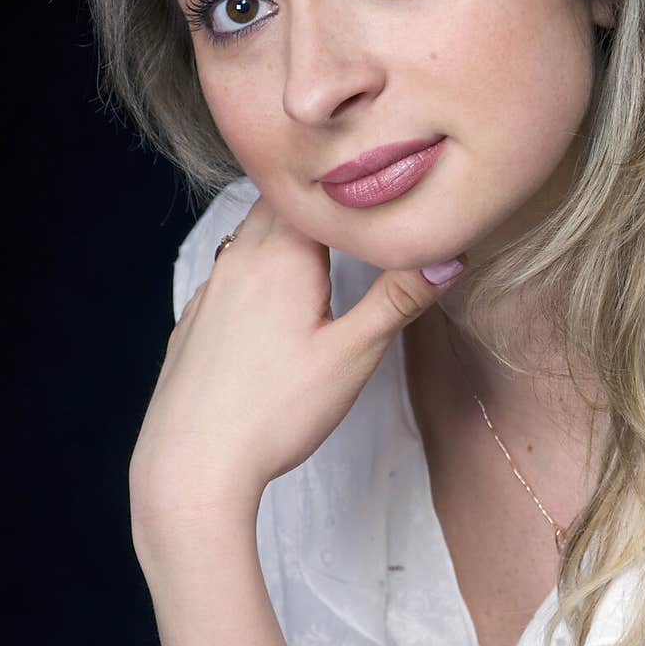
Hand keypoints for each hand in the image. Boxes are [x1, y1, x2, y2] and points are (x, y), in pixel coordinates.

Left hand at [129, 193, 465, 525]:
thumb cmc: (277, 411)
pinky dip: (255, 264)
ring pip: (249, 234)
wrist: (193, 462)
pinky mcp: (195, 320)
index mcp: (282, 256)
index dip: (348, 183)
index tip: (378, 183)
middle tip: (357, 201)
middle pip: (279, 202)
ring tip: (320, 237)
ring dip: (284, 228)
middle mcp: (240, 259)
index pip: (317, 191)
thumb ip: (399, 299)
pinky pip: (228, 271)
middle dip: (318, 198)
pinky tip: (272, 294)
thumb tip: (451, 256)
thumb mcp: (352, 355)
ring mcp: (211, 290)